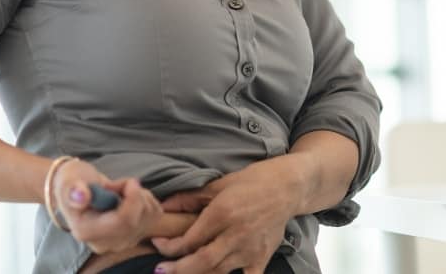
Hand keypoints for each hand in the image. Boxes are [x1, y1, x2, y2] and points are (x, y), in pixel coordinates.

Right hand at [52, 159, 163, 253]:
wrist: (80, 189)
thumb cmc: (74, 183)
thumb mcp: (69, 181)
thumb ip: (73, 190)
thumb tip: (80, 196)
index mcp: (86, 232)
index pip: (122, 221)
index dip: (132, 198)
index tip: (128, 181)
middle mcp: (104, 243)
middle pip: (138, 221)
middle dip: (137, 195)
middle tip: (120, 184)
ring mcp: (121, 242)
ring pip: (149, 217)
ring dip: (142, 196)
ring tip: (121, 191)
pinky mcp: (135, 236)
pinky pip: (154, 215)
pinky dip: (148, 201)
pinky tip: (130, 197)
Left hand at [150, 158, 301, 273]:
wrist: (288, 186)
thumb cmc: (253, 181)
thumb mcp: (218, 185)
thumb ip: (189, 198)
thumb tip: (164, 206)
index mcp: (222, 213)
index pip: (190, 239)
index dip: (170, 246)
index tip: (158, 243)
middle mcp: (236, 234)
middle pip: (202, 261)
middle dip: (178, 268)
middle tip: (161, 270)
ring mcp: (250, 248)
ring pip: (219, 272)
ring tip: (183, 272)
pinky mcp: (262, 257)